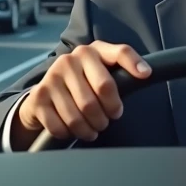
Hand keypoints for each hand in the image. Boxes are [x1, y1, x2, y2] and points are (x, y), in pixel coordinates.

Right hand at [14, 41, 150, 147]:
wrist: (44, 94)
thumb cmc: (82, 85)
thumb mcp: (100, 73)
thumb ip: (120, 72)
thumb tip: (145, 74)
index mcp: (92, 51)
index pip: (119, 52)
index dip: (133, 63)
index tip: (146, 74)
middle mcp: (71, 59)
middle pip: (103, 89)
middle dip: (109, 112)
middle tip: (108, 120)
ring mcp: (52, 76)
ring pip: (81, 112)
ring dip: (90, 128)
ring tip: (93, 129)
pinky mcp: (39, 96)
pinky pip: (61, 124)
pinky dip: (69, 133)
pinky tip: (72, 130)